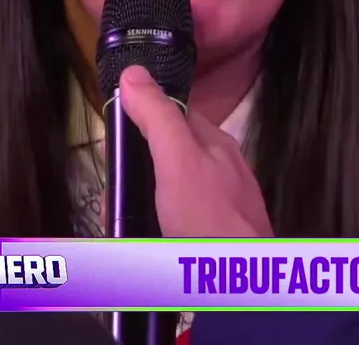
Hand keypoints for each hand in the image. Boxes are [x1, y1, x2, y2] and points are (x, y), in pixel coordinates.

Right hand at [118, 66, 273, 237]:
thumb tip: (134, 72)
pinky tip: (148, 246)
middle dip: (134, 178)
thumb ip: (157, 117)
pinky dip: (155, 232)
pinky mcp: (214, 238)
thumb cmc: (209, 220)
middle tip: (115, 201)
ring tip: (125, 227)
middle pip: (165, 158)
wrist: (244, 286)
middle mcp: (222, 170)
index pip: (170, 116)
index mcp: (216, 144)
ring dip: (140, 209)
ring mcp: (221, 206)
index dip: (137, 125)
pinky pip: (175, 224)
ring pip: (167, 194)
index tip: (114, 149)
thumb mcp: (177, 161)